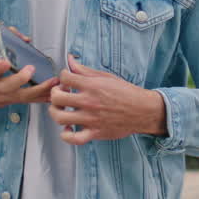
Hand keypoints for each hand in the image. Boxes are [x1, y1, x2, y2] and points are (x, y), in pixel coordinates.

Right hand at [0, 29, 58, 109]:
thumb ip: (2, 39)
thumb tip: (25, 39)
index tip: (6, 62)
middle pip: (7, 86)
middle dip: (21, 79)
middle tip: (32, 70)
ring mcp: (0, 97)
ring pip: (21, 96)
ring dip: (39, 90)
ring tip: (53, 83)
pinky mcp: (6, 103)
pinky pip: (25, 101)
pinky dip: (39, 98)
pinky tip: (50, 95)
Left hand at [49, 55, 167, 144]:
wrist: (143, 111)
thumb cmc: (125, 92)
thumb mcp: (106, 77)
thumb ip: (85, 70)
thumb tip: (70, 60)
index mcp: (92, 86)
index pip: (64, 77)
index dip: (62, 77)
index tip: (67, 81)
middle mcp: (89, 102)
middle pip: (56, 98)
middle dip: (54, 94)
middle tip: (61, 95)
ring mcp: (91, 119)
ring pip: (60, 118)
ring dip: (56, 113)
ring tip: (61, 110)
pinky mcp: (95, 133)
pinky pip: (73, 139)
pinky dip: (66, 135)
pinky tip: (68, 129)